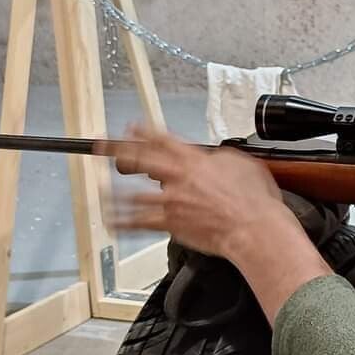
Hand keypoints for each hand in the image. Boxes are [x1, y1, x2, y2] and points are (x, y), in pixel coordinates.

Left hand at [101, 126, 287, 259]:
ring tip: (100, 187)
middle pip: (140, 158)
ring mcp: (170, 201)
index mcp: (194, 160)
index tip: (131, 127)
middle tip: (103, 146)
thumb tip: (214, 158)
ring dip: (113, 190)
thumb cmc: (254, 200)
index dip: (143, 131)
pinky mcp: (169, 223)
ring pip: (132, 193)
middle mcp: (177, 178)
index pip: (162, 139)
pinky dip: (121, 223)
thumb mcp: (242, 164)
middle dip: (117, 150)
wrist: (252, 227)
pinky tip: (111, 222)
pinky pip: (138, 223)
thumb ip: (221, 159)